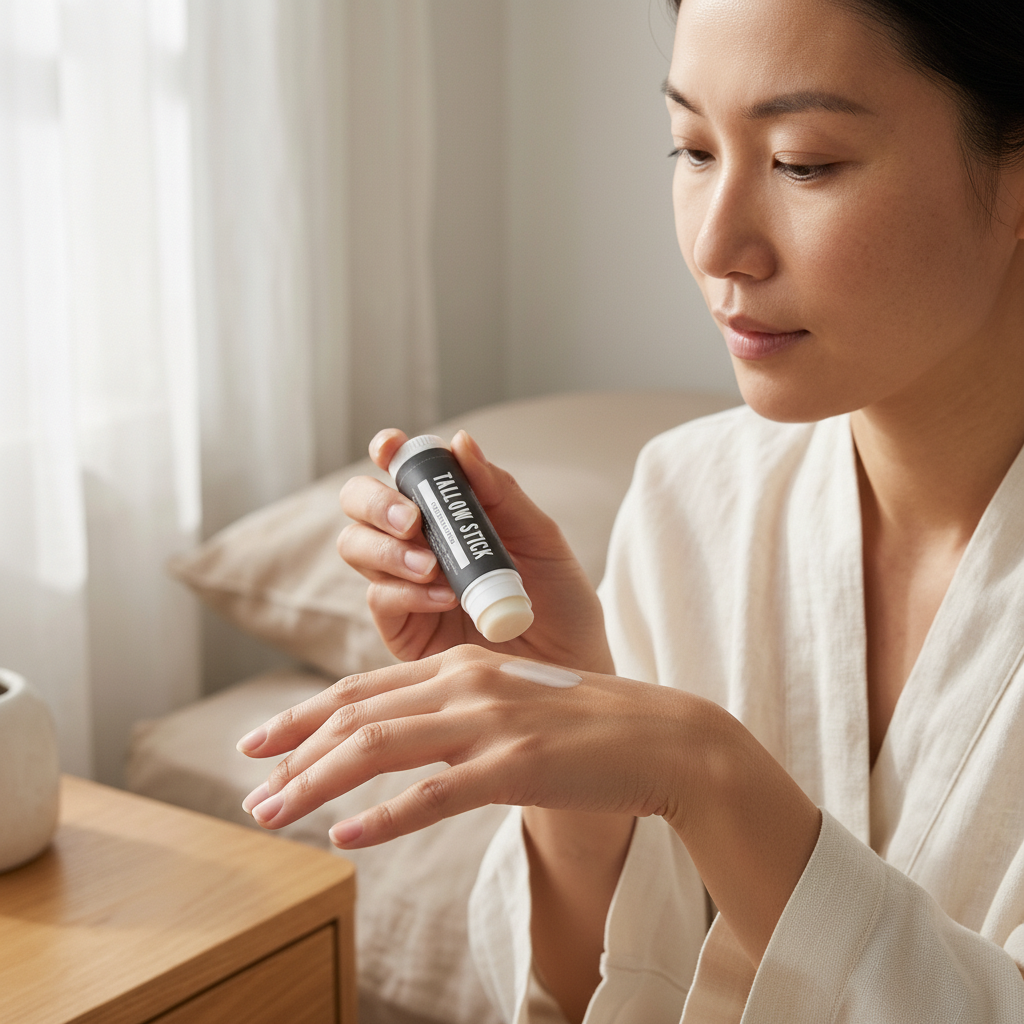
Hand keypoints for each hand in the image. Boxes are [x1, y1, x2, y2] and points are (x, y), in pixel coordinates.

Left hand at [237, 645, 696, 844]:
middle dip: (293, 752)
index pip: (361, 689)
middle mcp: (466, 682)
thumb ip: (452, 715)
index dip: (302, 717)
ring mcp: (490, 721)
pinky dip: (383, 816)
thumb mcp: (507, 705)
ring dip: (315, 782)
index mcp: (461, 664)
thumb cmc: (583, 726)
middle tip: (250, 792)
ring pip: (379, 747)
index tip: (258, 743)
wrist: (662, 737)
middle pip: (356, 714)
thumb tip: (394, 747)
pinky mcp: (516, 764)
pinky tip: (345, 836)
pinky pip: (434, 794)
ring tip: (272, 815)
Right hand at [338, 429, 612, 671]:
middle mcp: (418, 544)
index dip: (388, 453)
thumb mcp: (541, 540)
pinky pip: (380, 598)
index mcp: (450, 514)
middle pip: (360, 506)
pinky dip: (406, 591)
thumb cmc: (562, 605)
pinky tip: (445, 598)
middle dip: (376, 503)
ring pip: (357, 547)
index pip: (404, 473)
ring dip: (387, 549)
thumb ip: (501, 493)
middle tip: (412, 520)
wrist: (571, 673)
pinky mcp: (403, 631)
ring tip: (432, 566)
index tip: (389, 448)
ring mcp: (405, 587)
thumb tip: (461, 442)